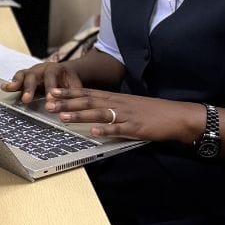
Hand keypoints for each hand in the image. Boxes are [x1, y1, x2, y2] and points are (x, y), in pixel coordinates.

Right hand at [1, 61, 84, 104]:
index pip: (51, 78)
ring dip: (16, 83)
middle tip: (27, 100)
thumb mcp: (75, 86)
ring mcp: (32, 72)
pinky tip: (4, 87)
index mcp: (55, 69)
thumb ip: (73, 95)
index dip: (49, 88)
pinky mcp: (25, 77)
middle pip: (33, 76)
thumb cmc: (70, 81)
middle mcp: (41, 68)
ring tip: (9, 89)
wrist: (66, 73)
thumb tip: (75, 108)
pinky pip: (17, 78)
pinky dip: (10, 83)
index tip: (49, 100)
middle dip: (29, 88)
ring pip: (23, 75)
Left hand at [44, 88, 200, 142]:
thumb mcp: (128, 105)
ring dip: (80, 115)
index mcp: (115, 98)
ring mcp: (126, 115)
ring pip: (99, 113)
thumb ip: (111, 107)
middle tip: (48, 102)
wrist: (177, 115)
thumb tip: (93, 113)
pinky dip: (106, 130)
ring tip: (63, 117)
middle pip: (88, 101)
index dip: (68, 92)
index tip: (51, 91)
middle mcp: (118, 103)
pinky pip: (119, 128)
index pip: (87, 92)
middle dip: (67, 102)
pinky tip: (94, 133)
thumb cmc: (152, 111)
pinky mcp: (136, 127)